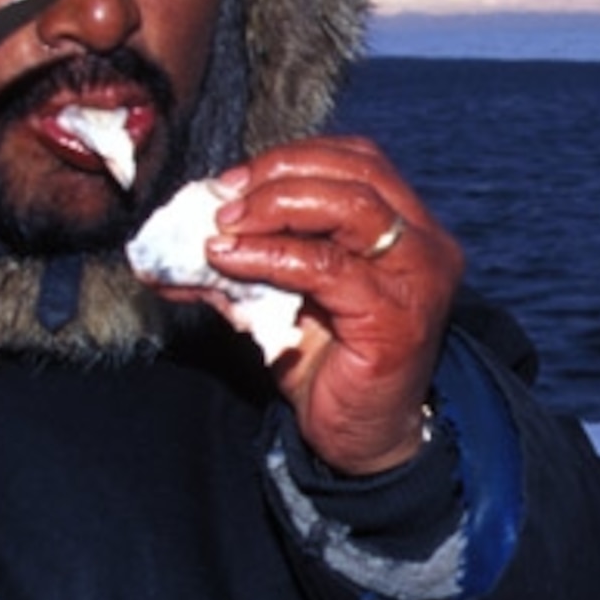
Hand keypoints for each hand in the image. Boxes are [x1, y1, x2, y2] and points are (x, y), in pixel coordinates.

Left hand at [181, 137, 459, 474]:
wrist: (360, 440)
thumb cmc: (328, 365)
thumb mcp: (280, 296)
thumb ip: (242, 260)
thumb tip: (173, 239)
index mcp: (408, 226)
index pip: (357, 160)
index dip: (291, 160)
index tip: (232, 182)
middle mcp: (425, 243)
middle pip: (355, 172)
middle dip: (278, 177)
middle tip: (223, 202)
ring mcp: (417, 278)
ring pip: (349, 207)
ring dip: (274, 207)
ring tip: (224, 229)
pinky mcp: (396, 317)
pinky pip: (327, 267)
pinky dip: (269, 256)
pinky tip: (229, 260)